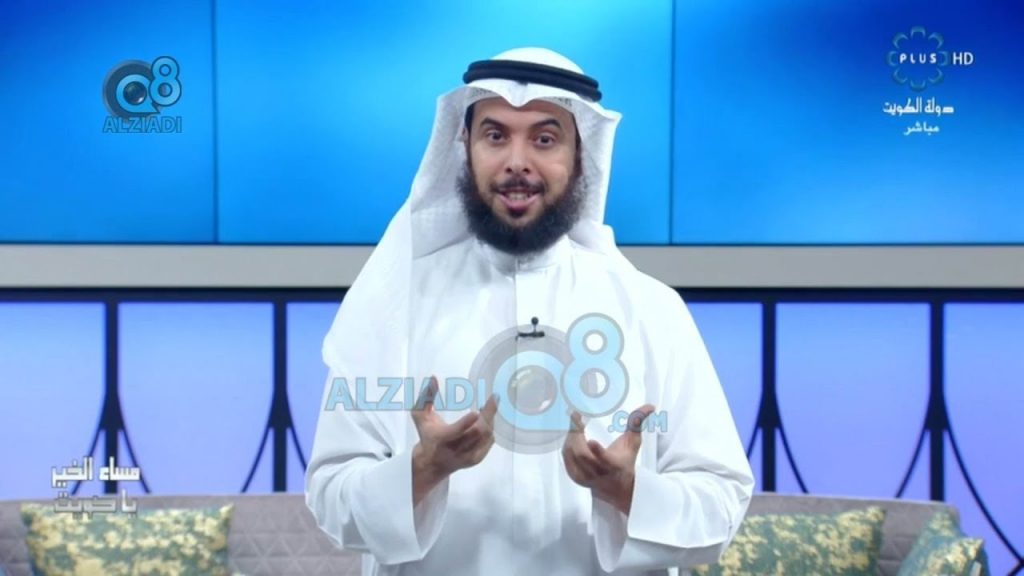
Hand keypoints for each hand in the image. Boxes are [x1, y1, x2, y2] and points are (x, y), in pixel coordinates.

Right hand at [410, 376, 498, 504]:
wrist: (431, 464)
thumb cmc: (426, 435)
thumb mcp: (419, 415)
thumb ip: (426, 396)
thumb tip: (433, 378)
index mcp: (441, 439)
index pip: (455, 433)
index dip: (465, 423)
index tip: (475, 412)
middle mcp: (456, 450)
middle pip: (477, 433)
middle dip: (487, 414)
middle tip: (494, 398)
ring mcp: (468, 456)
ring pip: (486, 436)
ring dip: (490, 419)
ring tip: (490, 405)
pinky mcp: (477, 459)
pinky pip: (489, 441)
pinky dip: (490, 427)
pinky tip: (486, 418)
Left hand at [561, 404, 655, 514]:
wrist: (615, 488)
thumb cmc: (625, 461)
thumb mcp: (633, 442)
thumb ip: (637, 423)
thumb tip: (650, 406)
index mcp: (615, 466)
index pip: (606, 461)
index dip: (598, 452)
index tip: (591, 440)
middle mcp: (598, 474)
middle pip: (583, 455)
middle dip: (576, 434)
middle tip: (576, 416)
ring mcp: (584, 476)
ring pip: (571, 455)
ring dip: (571, 436)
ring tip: (574, 421)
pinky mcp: (574, 476)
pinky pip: (566, 457)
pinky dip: (567, 443)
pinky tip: (570, 433)